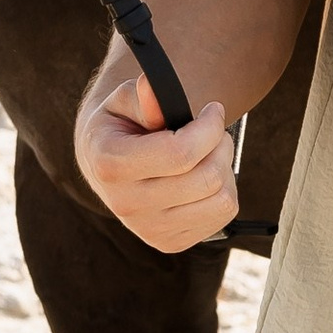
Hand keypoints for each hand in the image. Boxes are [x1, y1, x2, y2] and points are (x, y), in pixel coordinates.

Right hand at [75, 63, 237, 252]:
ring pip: (222, 200)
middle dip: (220, 144)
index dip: (209, 128)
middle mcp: (127, 205)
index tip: (214, 110)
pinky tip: (203, 178)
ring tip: (208, 154)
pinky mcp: (169, 242)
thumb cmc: (121, 125)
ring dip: (225, 169)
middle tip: (213, 131)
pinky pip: (222, 216)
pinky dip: (223, 191)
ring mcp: (149, 230)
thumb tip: (152, 90)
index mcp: (111, 165)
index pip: (180, 154)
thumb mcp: (123, 101)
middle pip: (206, 178)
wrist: (107, 165)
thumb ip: (141, 96)